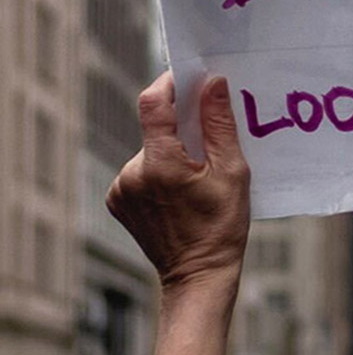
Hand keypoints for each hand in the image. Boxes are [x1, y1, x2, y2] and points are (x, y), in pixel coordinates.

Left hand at [106, 73, 249, 291]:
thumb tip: (212, 83)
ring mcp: (120, 188)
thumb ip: (219, 124)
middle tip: (208, 144)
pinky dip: (158, 172)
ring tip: (195, 179)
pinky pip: (139, 170)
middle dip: (180, 129)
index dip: (170, 83)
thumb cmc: (221, 227)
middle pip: (154, 129)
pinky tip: (178, 194)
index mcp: (161, 165)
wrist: (197, 276)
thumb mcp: (232, 172)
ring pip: (149, 150)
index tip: (189, 78)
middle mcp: (133, 173)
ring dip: (170, 153)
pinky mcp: (117, 200)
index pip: (154, 103)